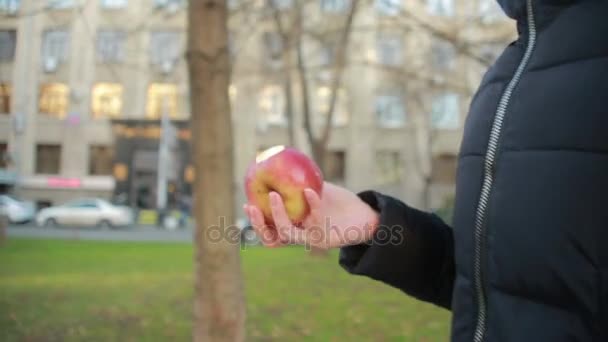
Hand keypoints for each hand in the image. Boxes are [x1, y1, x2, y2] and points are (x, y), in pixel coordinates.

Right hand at [243, 182, 378, 249]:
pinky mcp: (326, 238)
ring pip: (287, 234)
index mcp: (294, 228)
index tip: (248, 203)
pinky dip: (312, 205)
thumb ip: (295, 180)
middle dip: (258, 224)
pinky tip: (309, 190)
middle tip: (252, 206)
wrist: (363, 215)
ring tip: (275, 195)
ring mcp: (311, 239)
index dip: (256, 221)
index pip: (268, 230)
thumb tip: (275, 159)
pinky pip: (315, 221)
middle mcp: (299, 237)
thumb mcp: (313, 187)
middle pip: (271, 239)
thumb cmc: (337, 201)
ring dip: (277, 215)